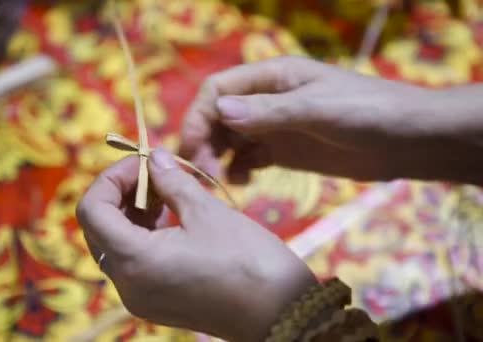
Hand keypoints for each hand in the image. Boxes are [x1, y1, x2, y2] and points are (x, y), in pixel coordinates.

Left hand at [76, 150, 315, 340]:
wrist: (282, 314)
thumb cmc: (247, 259)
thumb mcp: (206, 211)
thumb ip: (171, 180)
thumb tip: (154, 157)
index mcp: (134, 260)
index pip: (91, 210)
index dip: (111, 178)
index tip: (143, 161)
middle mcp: (127, 285)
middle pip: (99, 228)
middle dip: (121, 193)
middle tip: (154, 172)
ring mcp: (140, 297)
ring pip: (115, 244)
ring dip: (132, 212)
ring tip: (166, 191)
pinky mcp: (156, 302)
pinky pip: (134, 262)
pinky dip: (143, 234)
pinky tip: (171, 216)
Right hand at [180, 56, 482, 183]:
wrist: (408, 140)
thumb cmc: (367, 112)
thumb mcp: (316, 109)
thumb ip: (268, 112)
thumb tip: (218, 112)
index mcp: (272, 77)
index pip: (219, 89)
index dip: (199, 116)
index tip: (192, 148)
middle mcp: (267, 99)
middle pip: (219, 116)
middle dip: (205, 141)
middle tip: (204, 172)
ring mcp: (275, 127)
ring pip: (230, 139)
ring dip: (218, 157)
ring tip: (219, 181)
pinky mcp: (285, 151)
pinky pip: (250, 159)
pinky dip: (239, 170)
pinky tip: (242, 183)